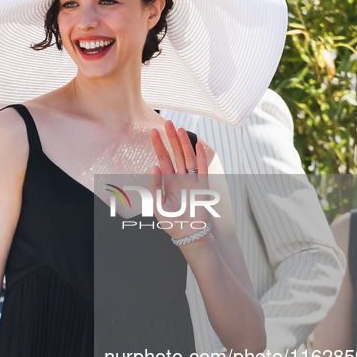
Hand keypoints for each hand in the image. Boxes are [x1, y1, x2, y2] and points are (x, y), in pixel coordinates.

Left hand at [151, 122, 209, 240]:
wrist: (187, 233)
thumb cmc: (172, 221)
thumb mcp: (157, 204)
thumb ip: (155, 186)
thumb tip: (154, 166)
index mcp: (168, 181)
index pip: (163, 158)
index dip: (158, 145)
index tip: (154, 132)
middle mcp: (180, 177)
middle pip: (176, 153)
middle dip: (171, 138)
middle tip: (167, 123)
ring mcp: (192, 180)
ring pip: (188, 157)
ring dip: (185, 144)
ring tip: (180, 130)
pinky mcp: (202, 186)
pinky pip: (202, 168)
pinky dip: (201, 157)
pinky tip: (198, 145)